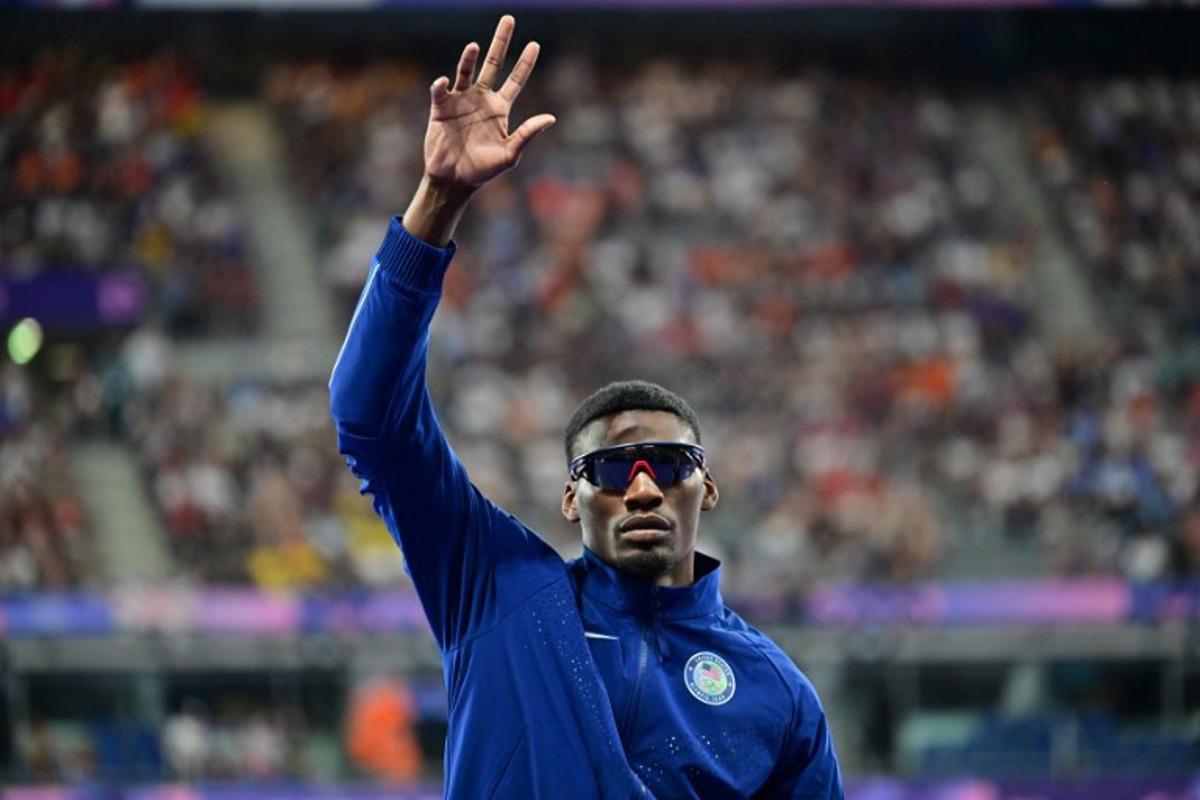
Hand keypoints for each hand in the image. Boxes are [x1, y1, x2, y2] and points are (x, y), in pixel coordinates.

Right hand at [424, 15, 555, 188]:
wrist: (454, 179)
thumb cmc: (483, 170)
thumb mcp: (510, 154)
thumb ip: (528, 135)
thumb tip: (551, 118)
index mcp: (500, 108)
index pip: (516, 80)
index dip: (525, 63)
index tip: (535, 44)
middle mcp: (481, 99)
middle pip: (493, 63)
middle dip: (501, 42)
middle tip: (509, 19)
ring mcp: (460, 100)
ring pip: (466, 71)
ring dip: (469, 59)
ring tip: (473, 47)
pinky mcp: (440, 107)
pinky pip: (440, 91)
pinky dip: (441, 85)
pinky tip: (444, 82)